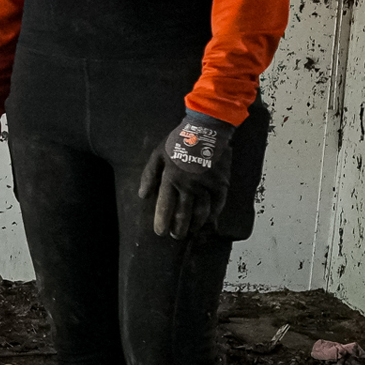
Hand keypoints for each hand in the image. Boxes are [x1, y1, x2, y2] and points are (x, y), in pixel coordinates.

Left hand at [137, 111, 233, 238]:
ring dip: (195, 225)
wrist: (207, 129)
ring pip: (201, 212)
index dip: (162, 222)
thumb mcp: (158, 154)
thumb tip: (143, 195)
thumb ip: (149, 175)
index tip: (160, 233)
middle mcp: (188, 185)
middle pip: (183, 214)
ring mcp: (206, 185)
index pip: (165, 206)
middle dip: (178, 228)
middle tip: (176, 236)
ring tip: (191, 231)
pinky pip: (218, 204)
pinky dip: (213, 214)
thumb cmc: (179, 141)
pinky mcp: (221, 183)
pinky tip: (209, 221)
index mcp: (171, 178)